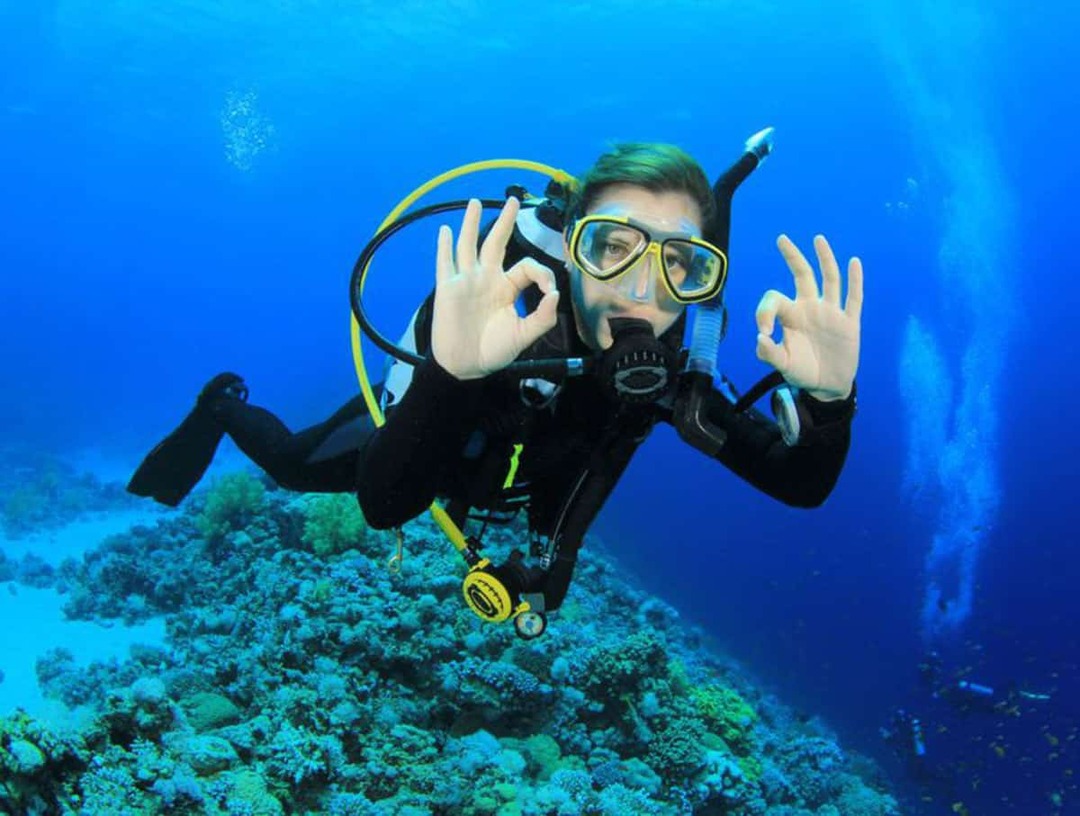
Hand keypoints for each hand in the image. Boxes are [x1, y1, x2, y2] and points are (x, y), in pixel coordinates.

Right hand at [431, 197, 560, 379]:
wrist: (466, 366)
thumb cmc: (494, 352)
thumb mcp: (525, 336)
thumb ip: (543, 317)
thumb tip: (554, 294)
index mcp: (507, 288)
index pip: (526, 266)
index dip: (542, 273)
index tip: (549, 290)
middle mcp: (487, 279)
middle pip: (497, 242)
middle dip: (506, 222)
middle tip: (514, 200)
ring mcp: (467, 281)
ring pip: (469, 245)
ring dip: (472, 223)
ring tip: (476, 202)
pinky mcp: (448, 288)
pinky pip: (445, 263)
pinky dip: (443, 246)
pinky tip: (444, 230)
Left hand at [754, 234, 862, 400]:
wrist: (827, 387)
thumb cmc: (801, 372)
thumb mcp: (782, 366)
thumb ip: (768, 354)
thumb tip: (760, 338)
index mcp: (790, 316)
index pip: (774, 299)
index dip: (764, 311)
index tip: (763, 333)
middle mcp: (810, 308)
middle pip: (803, 276)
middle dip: (792, 257)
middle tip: (781, 238)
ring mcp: (831, 313)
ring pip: (829, 280)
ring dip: (825, 259)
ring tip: (818, 239)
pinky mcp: (849, 323)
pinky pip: (854, 299)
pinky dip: (855, 281)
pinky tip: (854, 262)